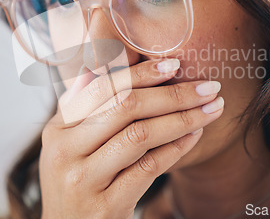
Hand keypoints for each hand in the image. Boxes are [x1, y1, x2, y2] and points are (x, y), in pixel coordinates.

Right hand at [39, 59, 223, 218]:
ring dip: (183, 119)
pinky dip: (176, 148)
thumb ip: (81, 108)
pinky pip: (148, 168)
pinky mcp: (105, 206)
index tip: (174, 65)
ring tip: (211, 109)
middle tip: (208, 88)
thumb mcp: (68, 145)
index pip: (102, 88)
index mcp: (58, 129)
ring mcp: (84, 180)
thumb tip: (94, 67)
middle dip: (173, 94)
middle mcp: (65, 151)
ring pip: (140, 135)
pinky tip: (195, 137)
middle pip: (125, 107)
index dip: (141, 74)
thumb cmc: (77, 183)